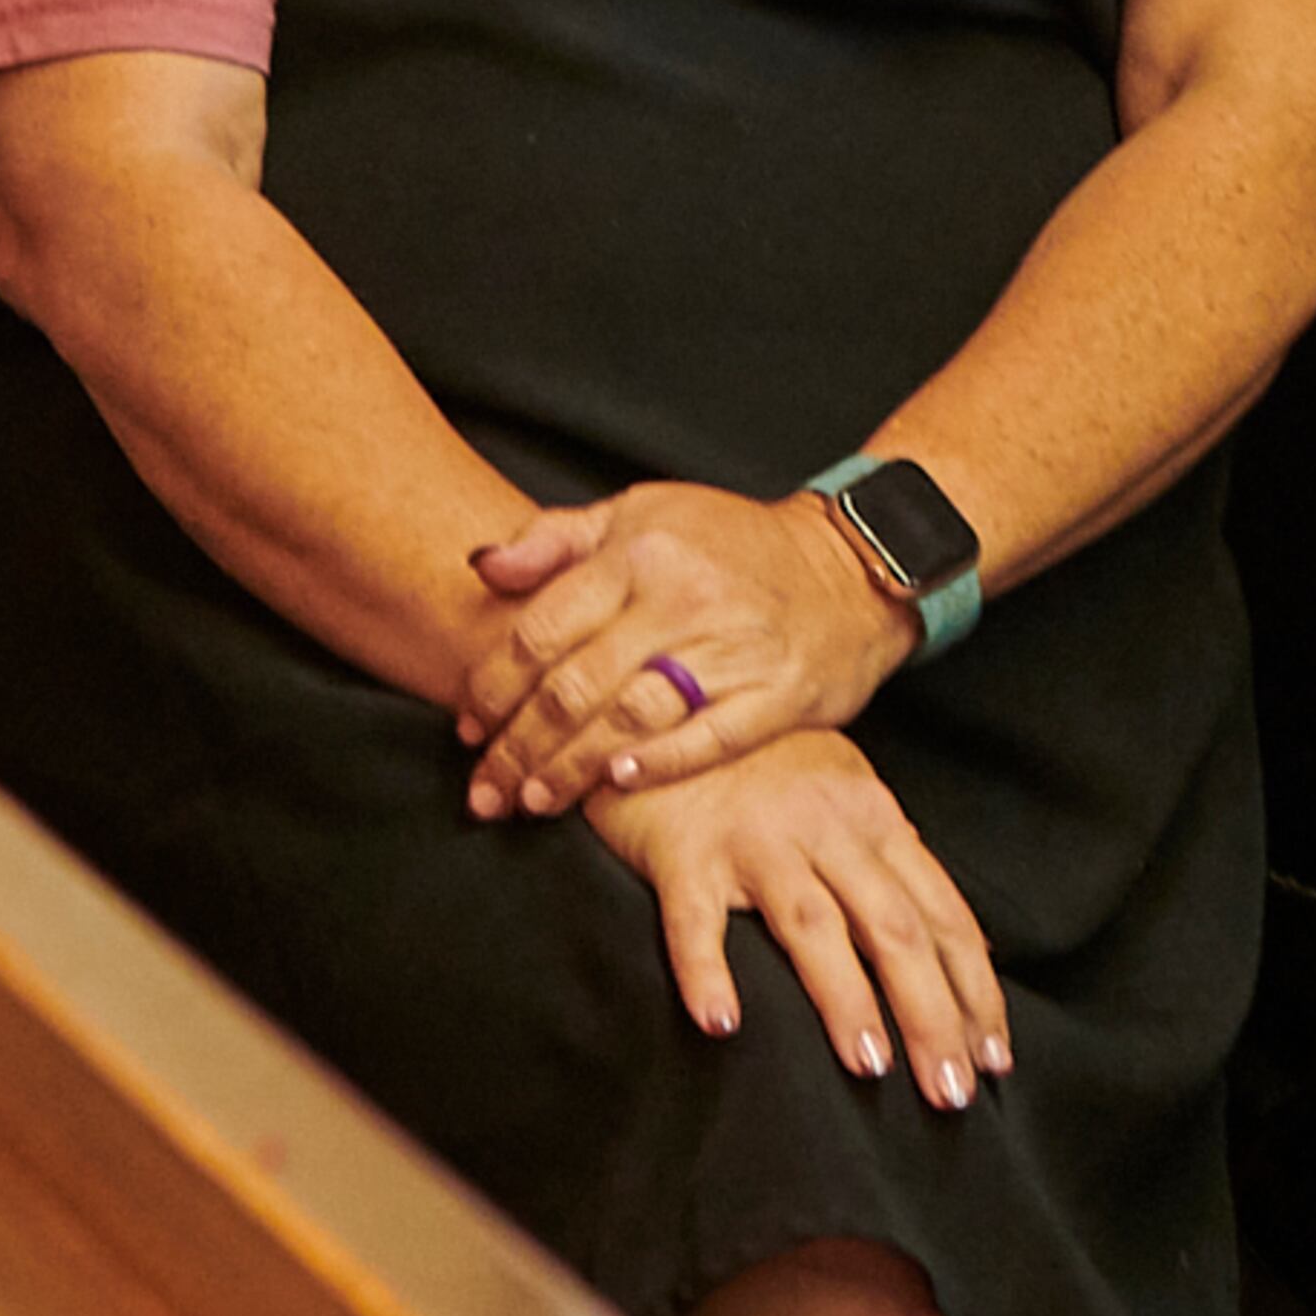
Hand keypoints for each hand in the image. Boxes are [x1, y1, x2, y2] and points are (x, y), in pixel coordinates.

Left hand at [456, 479, 902, 816]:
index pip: (542, 631)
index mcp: (641, 551)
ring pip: (629, 721)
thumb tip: (481, 565)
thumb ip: (557, 539)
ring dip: (570, 769)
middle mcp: (683, 599)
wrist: (847, 567)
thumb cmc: (730, 543)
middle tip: (485, 790)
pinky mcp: (777, 696)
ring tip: (532, 801)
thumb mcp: (642, 513)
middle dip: (518, 747)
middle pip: (575, 688)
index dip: (493, 686)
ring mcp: (734, 650)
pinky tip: (615, 785)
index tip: (469, 725)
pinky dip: (657, 765)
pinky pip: (707, 739)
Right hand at [588, 735, 1009, 1108]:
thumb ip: (890, 864)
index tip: (995, 1056)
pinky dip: (708, 971)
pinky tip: (722, 1023)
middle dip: (931, 1014)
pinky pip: (695, 920)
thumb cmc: (761, 766)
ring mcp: (754, 838)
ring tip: (871, 1067)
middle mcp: (824, 826)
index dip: (974, 987)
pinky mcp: (684, 853)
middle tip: (952, 1092)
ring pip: (813, 924)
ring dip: (846, 999)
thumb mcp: (843, 798)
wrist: (668, 699)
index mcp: (874, 817)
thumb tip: (958, 948)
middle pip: (894, 928)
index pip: (942, 913)